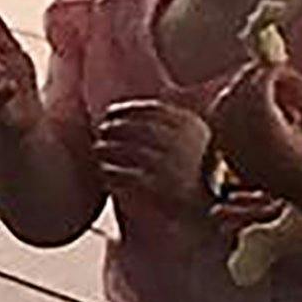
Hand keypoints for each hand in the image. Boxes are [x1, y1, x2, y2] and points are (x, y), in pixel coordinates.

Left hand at [94, 97, 212, 213]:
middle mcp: (185, 145)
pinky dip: (112, 173)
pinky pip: (127, 177)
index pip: (153, 109)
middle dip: (115, 126)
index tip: (111, 112)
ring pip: (130, 151)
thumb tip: (153, 90)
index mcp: (193, 127)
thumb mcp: (191, 139)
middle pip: (140, 128)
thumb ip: (170, 119)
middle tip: (101, 129)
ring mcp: (173, 167)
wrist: (203, 211)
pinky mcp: (161, 191)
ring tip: (97, 149)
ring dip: (108, 148)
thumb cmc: (192, 170)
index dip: (127, 109)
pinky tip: (104, 173)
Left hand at [211, 63, 301, 207]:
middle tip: (268, 71)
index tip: (282, 66)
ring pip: (222, 109)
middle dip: (250, 79)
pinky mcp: (231, 160)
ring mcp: (235, 156)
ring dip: (239, 93)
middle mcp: (248, 148)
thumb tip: (274, 66)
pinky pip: (221, 124)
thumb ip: (298, 86)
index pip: (258, 91)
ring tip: (266, 93)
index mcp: (272, 137)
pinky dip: (234, 110)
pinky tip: (258, 113)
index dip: (269, 73)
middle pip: (235, 97)